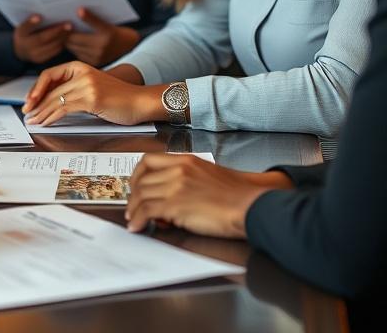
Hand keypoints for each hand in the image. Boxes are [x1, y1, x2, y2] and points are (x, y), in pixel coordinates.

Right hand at [13, 15, 71, 62]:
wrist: (20, 51)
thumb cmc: (23, 35)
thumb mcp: (22, 27)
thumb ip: (29, 22)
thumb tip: (39, 17)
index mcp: (24, 40)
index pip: (40, 35)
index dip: (53, 29)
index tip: (64, 23)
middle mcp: (30, 50)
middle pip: (48, 41)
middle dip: (60, 32)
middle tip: (70, 25)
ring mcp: (37, 57)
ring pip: (53, 47)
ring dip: (63, 38)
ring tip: (70, 30)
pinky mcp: (42, 60)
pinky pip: (55, 52)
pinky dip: (61, 44)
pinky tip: (66, 37)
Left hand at [21, 61, 163, 125]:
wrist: (140, 102)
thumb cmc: (119, 98)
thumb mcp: (92, 87)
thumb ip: (74, 89)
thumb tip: (50, 101)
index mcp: (80, 66)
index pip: (49, 75)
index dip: (36, 88)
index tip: (29, 101)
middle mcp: (82, 73)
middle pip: (50, 89)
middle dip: (35, 103)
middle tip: (26, 114)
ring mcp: (86, 85)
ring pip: (55, 99)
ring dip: (41, 112)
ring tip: (33, 121)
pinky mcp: (91, 99)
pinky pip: (64, 108)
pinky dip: (51, 117)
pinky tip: (46, 122)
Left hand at [64, 8, 140, 65]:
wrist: (131, 48)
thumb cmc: (118, 32)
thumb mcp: (107, 23)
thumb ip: (93, 18)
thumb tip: (79, 10)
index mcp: (105, 33)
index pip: (81, 27)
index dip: (69, 23)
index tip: (61, 19)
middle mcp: (101, 47)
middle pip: (73, 39)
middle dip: (65, 33)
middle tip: (58, 26)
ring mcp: (97, 57)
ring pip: (73, 47)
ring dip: (67, 41)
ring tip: (62, 34)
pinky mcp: (94, 63)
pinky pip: (77, 54)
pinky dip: (73, 48)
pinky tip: (72, 42)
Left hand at [126, 154, 292, 237]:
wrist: (252, 205)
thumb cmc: (238, 196)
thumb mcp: (208, 176)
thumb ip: (186, 181)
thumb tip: (170, 199)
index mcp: (186, 161)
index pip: (149, 160)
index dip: (137, 175)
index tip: (135, 186)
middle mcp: (178, 170)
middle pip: (142, 180)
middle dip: (134, 196)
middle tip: (133, 208)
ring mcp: (176, 186)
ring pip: (141, 195)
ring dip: (133, 210)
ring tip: (133, 220)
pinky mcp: (176, 204)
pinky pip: (146, 211)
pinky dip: (138, 220)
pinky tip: (138, 226)